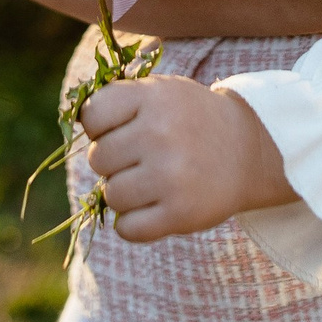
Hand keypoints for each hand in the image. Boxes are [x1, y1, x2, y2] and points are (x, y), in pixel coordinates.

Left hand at [81, 75, 292, 239]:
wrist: (250, 150)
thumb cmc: (191, 119)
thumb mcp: (161, 92)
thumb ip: (117, 100)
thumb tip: (71, 120)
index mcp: (152, 97)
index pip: (92, 116)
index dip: (99, 126)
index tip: (119, 129)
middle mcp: (160, 134)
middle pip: (98, 159)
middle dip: (114, 161)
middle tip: (142, 158)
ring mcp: (170, 176)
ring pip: (111, 195)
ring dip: (125, 193)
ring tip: (152, 182)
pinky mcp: (180, 213)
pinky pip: (127, 229)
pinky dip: (134, 224)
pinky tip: (153, 208)